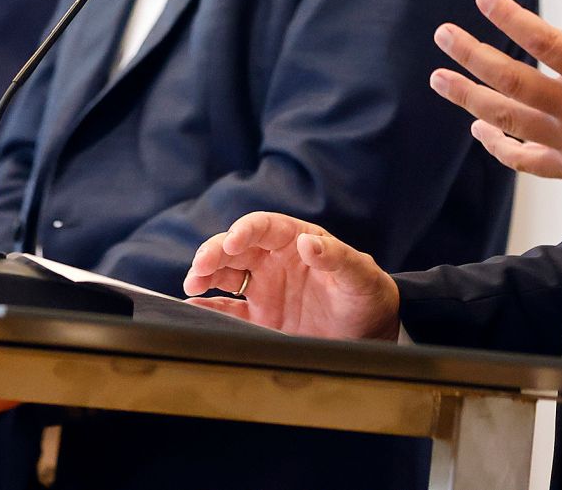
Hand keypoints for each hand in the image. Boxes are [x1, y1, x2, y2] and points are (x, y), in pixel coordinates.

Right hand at [183, 213, 400, 341]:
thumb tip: (309, 242)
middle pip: (236, 248)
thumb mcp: (359, 274)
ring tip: (191, 283)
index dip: (245, 230)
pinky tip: (193, 306)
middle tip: (200, 266)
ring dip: (205, 274)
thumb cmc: (368, 295)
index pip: (264, 226)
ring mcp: (265, 288)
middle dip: (214, 252)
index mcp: (297, 240)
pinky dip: (209, 306)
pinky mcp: (261, 317)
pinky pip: (229, 308)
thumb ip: (337, 257)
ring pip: (226, 274)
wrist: (370, 334)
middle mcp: (275, 260)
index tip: (232, 241)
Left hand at [430, 0, 561, 207]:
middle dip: (472, 56)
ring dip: (470, 98)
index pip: (546, 43)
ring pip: (509, 120)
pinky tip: (479, 129)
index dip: (512, 20)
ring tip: (439, 79)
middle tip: (444, 35)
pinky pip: (526, 160)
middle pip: (513, 81)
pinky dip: (499, 145)